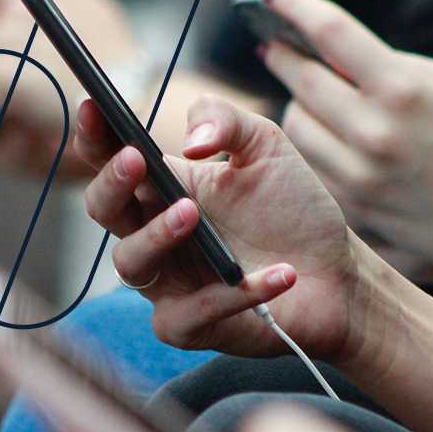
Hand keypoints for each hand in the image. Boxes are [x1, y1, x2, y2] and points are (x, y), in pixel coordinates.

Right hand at [74, 91, 375, 360]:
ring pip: (130, 262)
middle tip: (135, 160)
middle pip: (104, 210)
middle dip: (111, 184)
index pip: (112, 159)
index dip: (94, 135)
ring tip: (192, 213)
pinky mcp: (192, 326)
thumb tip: (189, 141)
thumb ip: (226, 120)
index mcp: (163, 188)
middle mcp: (155, 234)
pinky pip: (192, 313)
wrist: (339, 274)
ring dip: (156, 235)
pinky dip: (234, 294)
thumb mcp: (266, 147)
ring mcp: (169, 283)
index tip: (93, 106)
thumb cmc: (293, 210)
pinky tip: (281, 273)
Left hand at [256, 0, 432, 354]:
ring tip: (309, 93)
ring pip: (294, 123)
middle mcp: (373, 132)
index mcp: (403, 91)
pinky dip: (311, 142)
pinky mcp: (346, 206)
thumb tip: (336, 51)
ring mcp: (356, 174)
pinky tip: (324, 133)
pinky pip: (307, 161)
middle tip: (273, 44)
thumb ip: (396, 65)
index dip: (293, 5)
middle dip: (282, 56)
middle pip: (300, 79)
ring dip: (297, 102)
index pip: (331, 32)